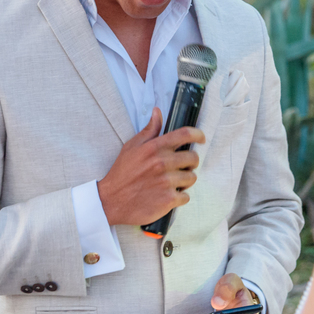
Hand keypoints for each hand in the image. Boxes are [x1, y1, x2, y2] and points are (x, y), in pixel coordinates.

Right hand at [97, 108, 202, 226]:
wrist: (111, 200)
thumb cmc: (122, 173)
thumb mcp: (131, 147)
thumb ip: (149, 130)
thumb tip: (157, 112)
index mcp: (154, 148)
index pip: (184, 134)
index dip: (197, 134)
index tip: (201, 138)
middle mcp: (162, 163)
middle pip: (193, 158)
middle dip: (190, 162)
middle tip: (182, 167)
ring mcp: (166, 182)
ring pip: (191, 178)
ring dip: (185, 181)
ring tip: (173, 183)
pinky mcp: (168, 200)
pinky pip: (186, 196)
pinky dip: (179, 197)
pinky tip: (168, 195)